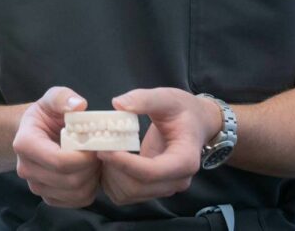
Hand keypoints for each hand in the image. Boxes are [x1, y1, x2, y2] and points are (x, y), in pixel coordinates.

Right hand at [12, 87, 100, 207]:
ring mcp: (36, 186)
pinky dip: (89, 188)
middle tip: (98, 151)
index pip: (59, 161)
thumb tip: (78, 105)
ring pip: (75, 193)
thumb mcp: (52, 98)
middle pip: (69, 179)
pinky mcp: (48, 197)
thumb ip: (63, 98)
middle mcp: (26, 169)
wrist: (36, 133)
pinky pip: (77, 201)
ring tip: (93, 160)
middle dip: (91, 166)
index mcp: (24, 144)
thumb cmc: (46, 115)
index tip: (95, 144)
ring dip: (92, 178)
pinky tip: (88, 172)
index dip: (83, 156)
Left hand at [98, 88, 220, 204]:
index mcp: (185, 160)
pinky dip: (111, 182)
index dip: (124, 163)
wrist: (195, 124)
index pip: (151, 171)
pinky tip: (109, 160)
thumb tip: (118, 104)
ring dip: (110, 175)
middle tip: (99, 146)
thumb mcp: (167, 97)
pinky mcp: (152, 190)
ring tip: (104, 150)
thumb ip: (144, 99)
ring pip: (129, 194)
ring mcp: (164, 188)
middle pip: (138, 186)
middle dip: (113, 168)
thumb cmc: (182, 110)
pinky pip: (125, 195)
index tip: (103, 149)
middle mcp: (177, 180)